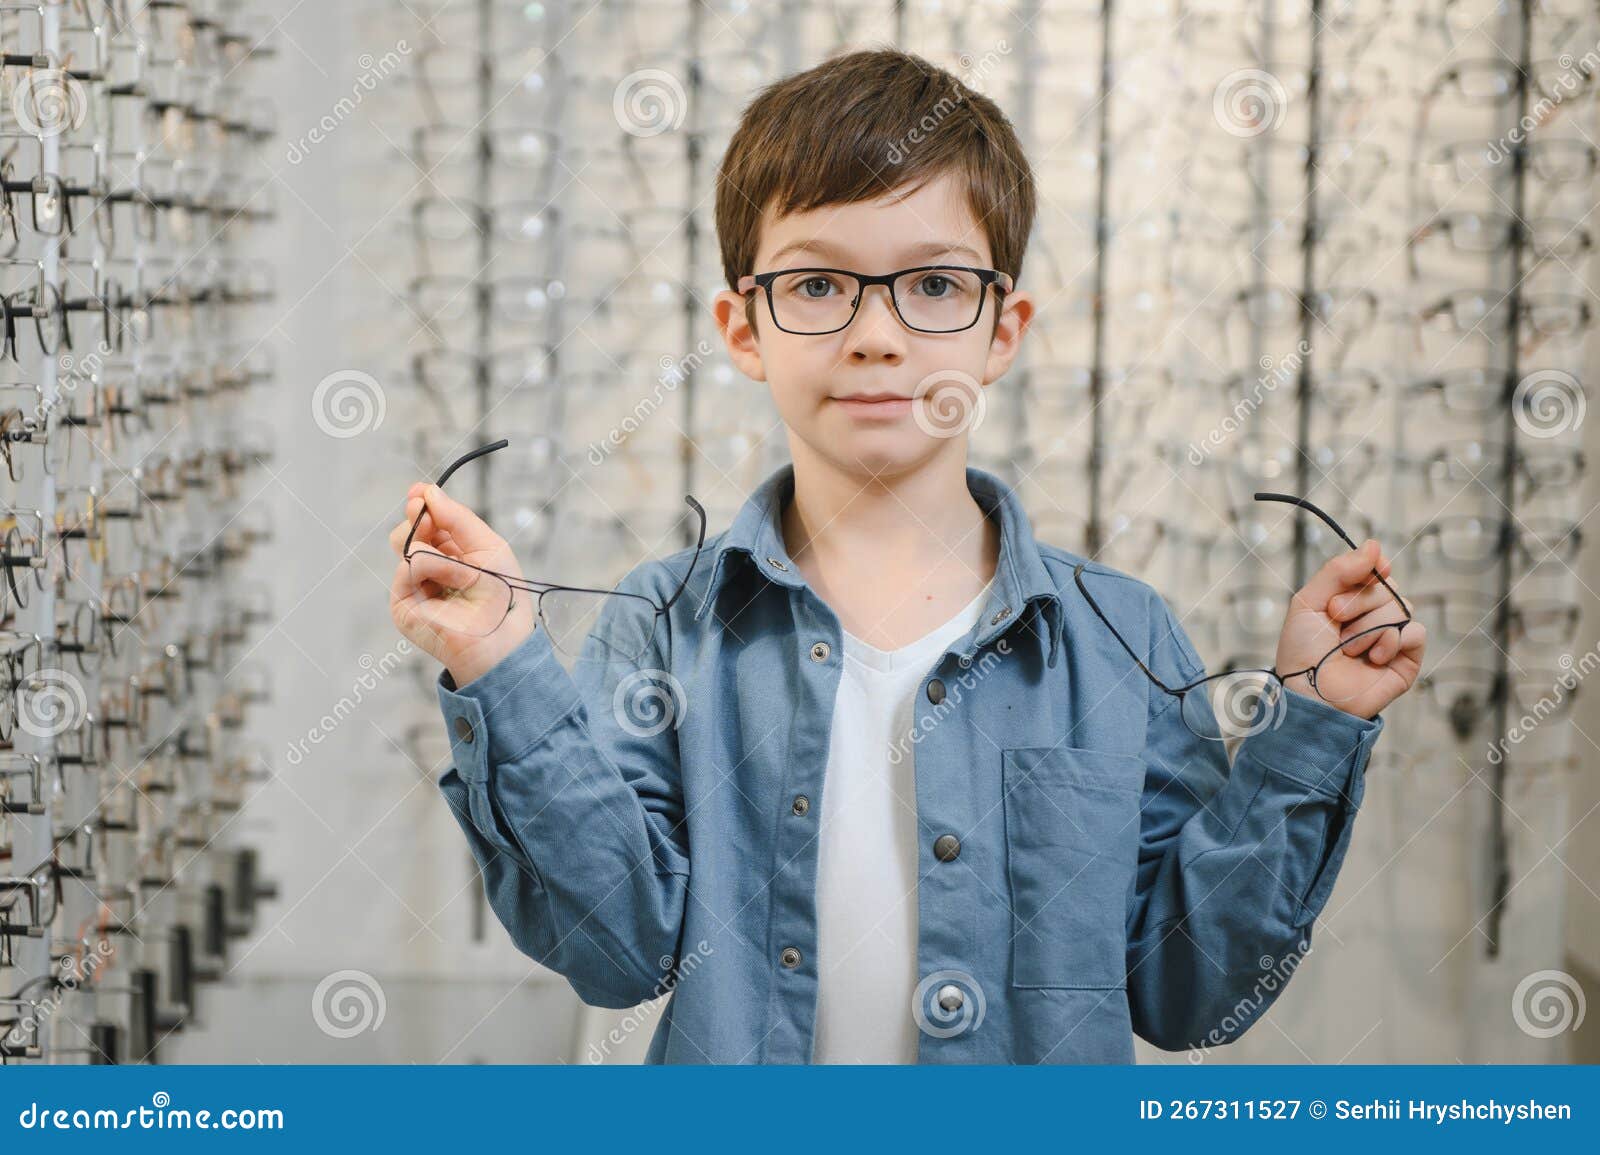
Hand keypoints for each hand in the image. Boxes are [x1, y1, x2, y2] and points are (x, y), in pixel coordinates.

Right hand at [389, 482, 534, 687]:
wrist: (503, 637)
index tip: (420, 492)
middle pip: (409, 528)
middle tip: (428, 515)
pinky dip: (437, 566)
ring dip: (438, 548)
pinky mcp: (403, 604)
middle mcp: (429, 569)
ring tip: (466, 570)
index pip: (427, 522)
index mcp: (450, 553)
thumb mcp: (488, 546)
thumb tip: (427, 491)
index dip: (422, 503)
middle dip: (420, 516)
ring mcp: (413, 587)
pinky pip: (410, 565)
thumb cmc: (502, 596)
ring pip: (405, 542)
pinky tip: (460, 580)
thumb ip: (457, 518)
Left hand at [1273, 538, 1425, 719]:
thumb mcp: (1308, 602)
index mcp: (1351, 599)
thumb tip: (1375, 545)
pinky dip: (1391, 642)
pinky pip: (1415, 632)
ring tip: (1348, 649)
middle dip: (1358, 604)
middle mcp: (1374, 615)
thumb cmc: (1302, 652)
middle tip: (1336, 622)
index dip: (1370, 569)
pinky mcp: (1407, 659)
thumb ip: (1338, 570)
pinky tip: (1372, 658)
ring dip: (1369, 627)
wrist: (1309, 695)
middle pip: (1388, 587)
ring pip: (1401, 607)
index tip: (1358, 577)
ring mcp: (1392, 636)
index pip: (1376, 569)